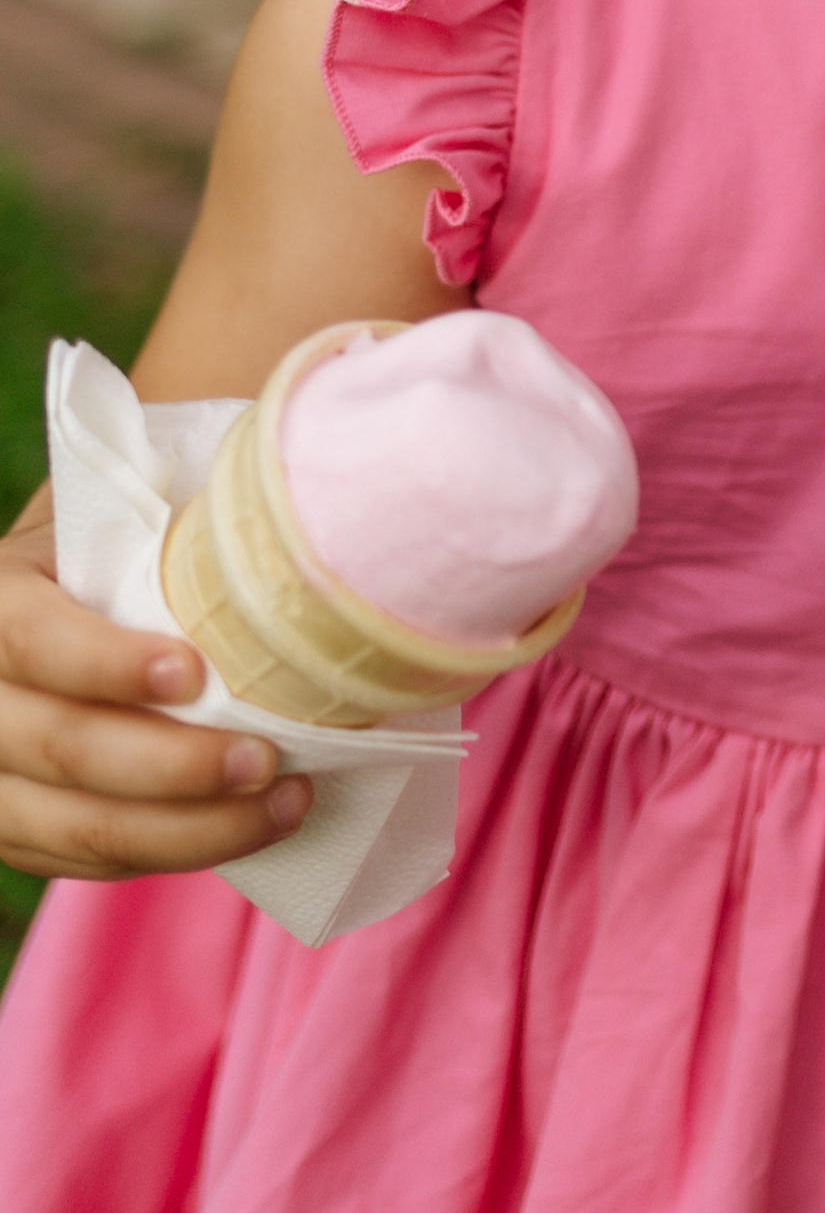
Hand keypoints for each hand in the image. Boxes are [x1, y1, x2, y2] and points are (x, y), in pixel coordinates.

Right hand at [0, 499, 310, 878]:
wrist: (72, 596)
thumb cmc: (127, 540)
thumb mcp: (134, 506)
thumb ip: (183, 508)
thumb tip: (283, 478)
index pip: (34, 640)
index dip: (107, 663)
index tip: (193, 674)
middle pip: (60, 747)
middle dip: (172, 766)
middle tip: (265, 759)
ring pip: (71, 827)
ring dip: (187, 830)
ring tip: (283, 804)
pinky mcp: (14, 828)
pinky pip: (84, 860)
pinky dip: (168, 852)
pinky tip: (245, 830)